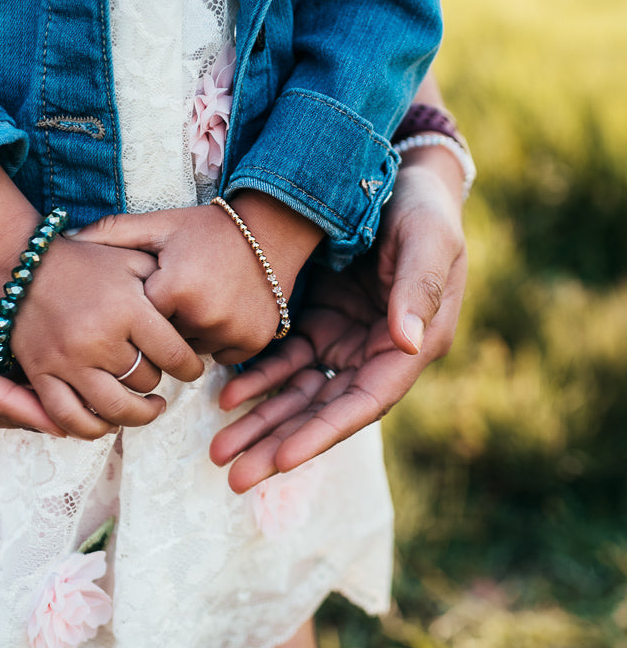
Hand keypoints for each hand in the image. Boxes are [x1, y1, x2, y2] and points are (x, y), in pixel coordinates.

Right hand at [0, 155, 203, 439]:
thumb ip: (164, 285)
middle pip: (145, 382)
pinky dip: (90, 428)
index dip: (191, 369)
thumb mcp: (132, 260)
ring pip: (114, 409)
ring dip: (137, 415)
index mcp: (127, 309)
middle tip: (158, 372)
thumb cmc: (86, 262)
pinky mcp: (41, 374)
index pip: (175, 356)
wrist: (24, 264)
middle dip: (158, 380)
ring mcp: (68, 361)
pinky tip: (106, 422)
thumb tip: (191, 313)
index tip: (192, 368)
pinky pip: (69, 417)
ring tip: (147, 408)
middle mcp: (98, 339)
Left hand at [74, 195, 321, 364]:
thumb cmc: (207, 229)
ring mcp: (230, 333)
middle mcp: (202, 317)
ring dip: (189, 333)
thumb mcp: (160, 225)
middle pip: (162, 340)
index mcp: (173, 289)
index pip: (138, 320)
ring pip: (191, 351)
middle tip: (179, 293)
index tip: (151, 288)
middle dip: (164, 322)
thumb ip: (113, 233)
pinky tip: (222, 310)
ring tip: (200, 300)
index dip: (142, 304)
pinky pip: (221, 355)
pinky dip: (218, 340)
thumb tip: (68, 238)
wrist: (271, 232)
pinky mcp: (252, 343)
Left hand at [209, 148, 466, 492]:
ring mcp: (345, 339)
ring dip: (260, 420)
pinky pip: (284, 359)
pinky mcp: (319, 321)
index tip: (282, 460)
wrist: (398, 172)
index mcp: (411, 345)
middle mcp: (376, 352)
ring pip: (298, 393)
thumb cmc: (422, 206)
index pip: (362, 404)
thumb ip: (418, 287)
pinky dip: (256, 378)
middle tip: (233, 475)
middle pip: (322, 411)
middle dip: (278, 443)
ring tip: (219, 448)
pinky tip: (225, 395)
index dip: (322, 434)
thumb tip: (408, 341)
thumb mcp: (428, 240)